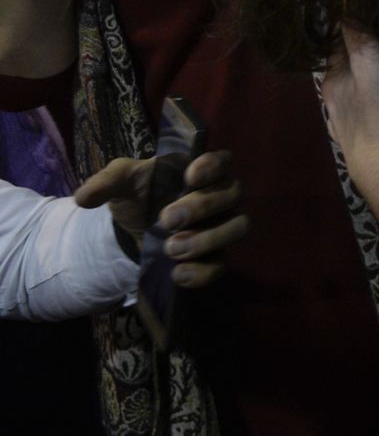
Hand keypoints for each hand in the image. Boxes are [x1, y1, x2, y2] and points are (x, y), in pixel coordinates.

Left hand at [74, 150, 248, 288]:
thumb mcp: (120, 182)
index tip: (189, 177)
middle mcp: (221, 195)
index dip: (213, 166)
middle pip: (232, 194)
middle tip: (166, 220)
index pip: (223, 160)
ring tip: (170, 249)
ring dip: (206, 239)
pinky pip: (222, 265)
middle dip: (201, 207)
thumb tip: (84, 198)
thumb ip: (106, 183)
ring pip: (238, 227)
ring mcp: (223, 226)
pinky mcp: (216, 256)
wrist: (136, 226)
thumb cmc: (139, 194)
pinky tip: (176, 275)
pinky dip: (201, 272)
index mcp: (203, 170)